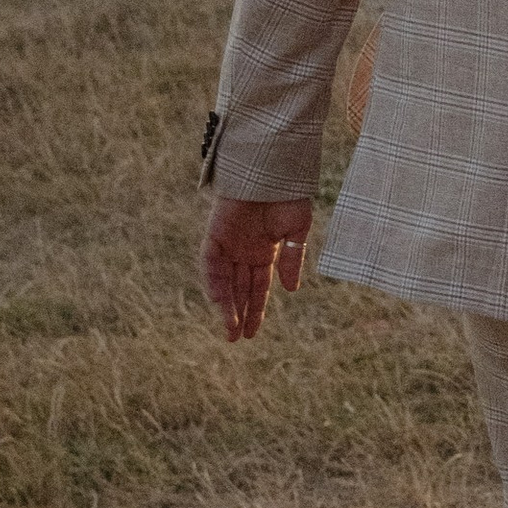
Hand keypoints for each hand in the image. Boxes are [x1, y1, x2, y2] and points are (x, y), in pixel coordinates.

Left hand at [204, 194, 313, 341]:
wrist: (273, 168)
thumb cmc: (289, 194)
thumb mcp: (297, 230)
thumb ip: (293, 259)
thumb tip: (291, 290)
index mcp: (264, 251)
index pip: (257, 286)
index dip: (256, 309)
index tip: (253, 333)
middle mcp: (244, 250)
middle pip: (239, 289)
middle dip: (238, 314)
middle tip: (238, 339)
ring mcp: (229, 243)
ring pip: (224, 281)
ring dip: (226, 305)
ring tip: (231, 330)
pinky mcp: (215, 234)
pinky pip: (211, 264)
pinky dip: (215, 282)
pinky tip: (221, 302)